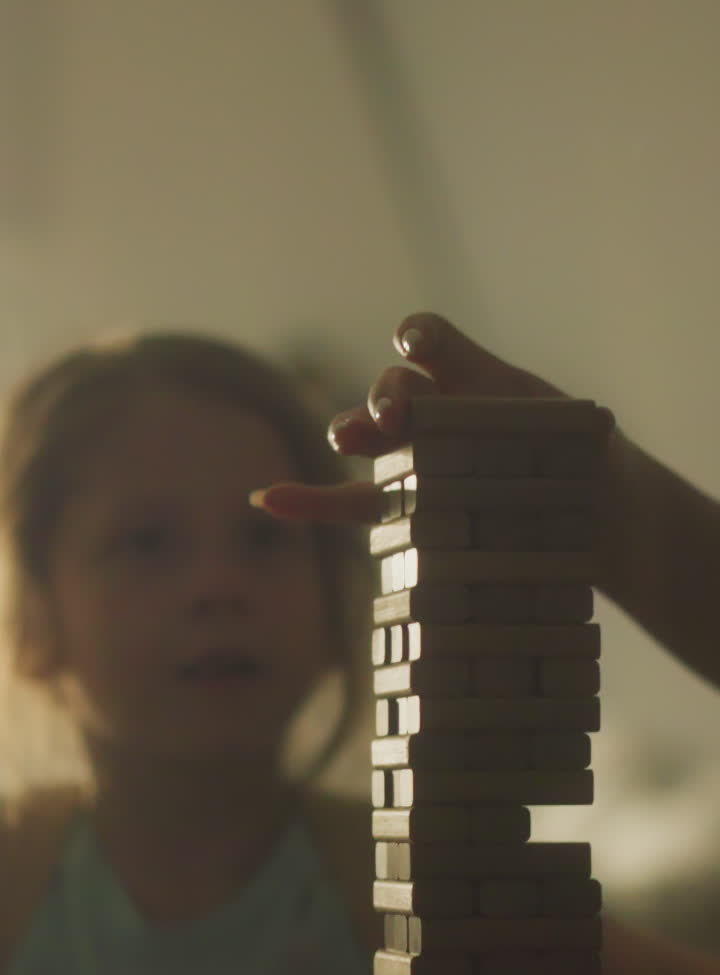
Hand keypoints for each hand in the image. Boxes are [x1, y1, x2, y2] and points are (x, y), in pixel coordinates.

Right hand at [249, 312, 600, 522]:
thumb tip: (598, 424)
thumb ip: (575, 427)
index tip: (414, 348)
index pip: (432, 343)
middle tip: (393, 418)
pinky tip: (268, 499)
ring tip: (349, 442)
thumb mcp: (582, 438)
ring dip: (349, 433)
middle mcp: (435, 413)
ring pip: (366, 441)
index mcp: (472, 381)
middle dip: (385, 397)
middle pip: (393, 390)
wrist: (586, 518)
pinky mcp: (401, 510)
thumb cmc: (582, 463)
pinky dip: (307, 503)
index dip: (419, 340)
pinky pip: (347, 506)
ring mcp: (413, 460)